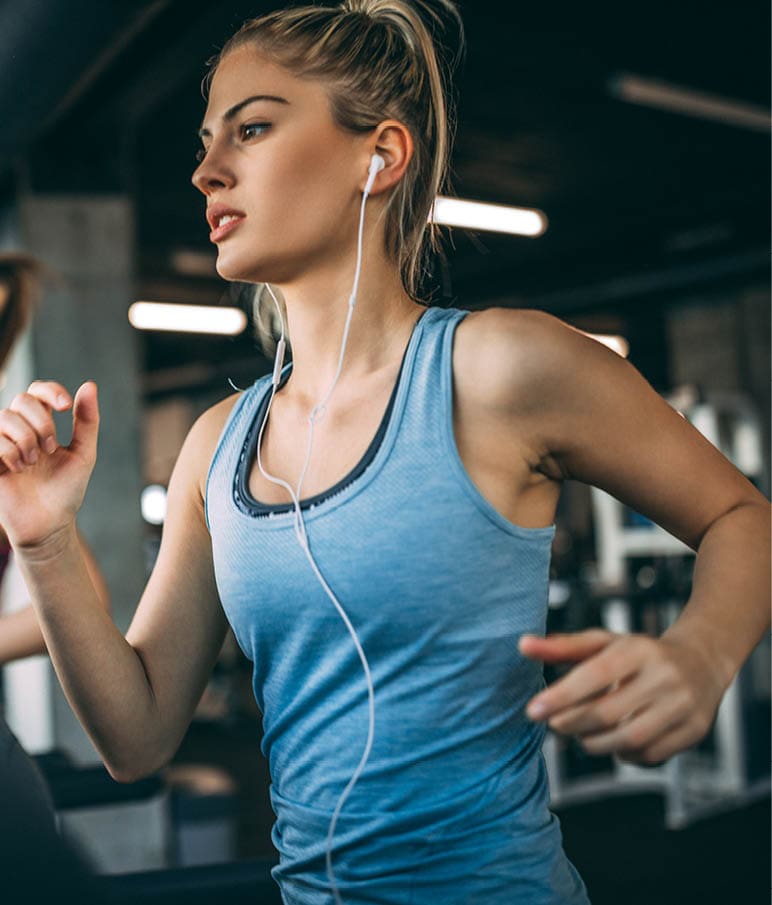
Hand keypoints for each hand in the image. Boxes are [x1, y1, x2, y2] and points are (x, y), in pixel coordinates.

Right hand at [0, 380, 99, 549]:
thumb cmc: (66, 491)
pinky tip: (16, 469)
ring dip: (25, 438)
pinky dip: (8, 451)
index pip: (38, 391)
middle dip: (41, 421)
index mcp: (43, 425)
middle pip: (22, 399)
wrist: (49, 525)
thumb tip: (89, 385)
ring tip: (33, 463)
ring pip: (5, 417)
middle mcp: (20, 431)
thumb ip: (86, 421)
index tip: (65, 406)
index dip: (50, 391)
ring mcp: (1, 444)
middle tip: (50, 448)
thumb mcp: (83, 454)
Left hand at [519, 629, 725, 765]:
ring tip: (582, 733)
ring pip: (627, 740)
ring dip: (594, 743)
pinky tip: (615, 741)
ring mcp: (683, 706)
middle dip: (572, 723)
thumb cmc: (640, 653)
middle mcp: (664, 677)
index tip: (533, 710)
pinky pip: (649, 756)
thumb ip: (562, 647)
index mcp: (638, 650)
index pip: (594, 675)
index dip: (561, 696)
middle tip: (554, 724)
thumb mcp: (604, 643)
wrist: (702, 661)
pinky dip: (623, 754)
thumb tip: (522, 645)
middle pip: (607, 713)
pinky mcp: (694, 731)